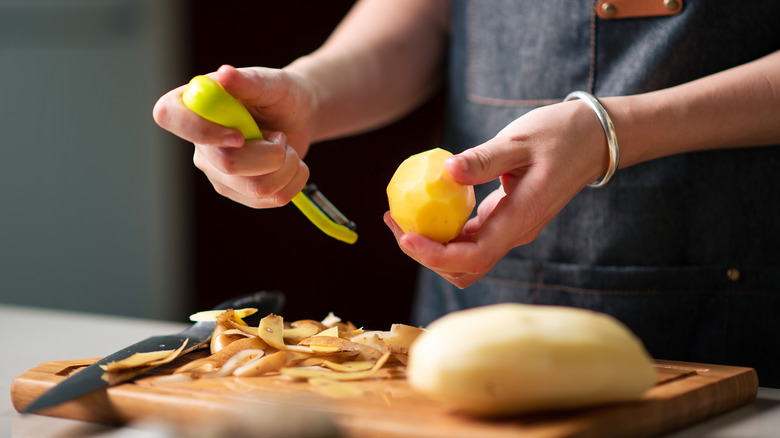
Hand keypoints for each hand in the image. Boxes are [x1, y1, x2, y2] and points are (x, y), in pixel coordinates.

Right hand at [153, 65, 314, 207]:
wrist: (300, 119)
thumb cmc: (282, 95)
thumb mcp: (272, 82)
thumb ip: (248, 81)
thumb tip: (225, 74)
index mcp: (197, 104)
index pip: (170, 117)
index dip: (201, 130)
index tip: (239, 135)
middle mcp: (201, 142)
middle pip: (228, 164)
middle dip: (271, 153)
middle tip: (280, 136)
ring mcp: (217, 171)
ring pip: (256, 188)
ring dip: (288, 167)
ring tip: (287, 148)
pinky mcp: (238, 191)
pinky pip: (270, 199)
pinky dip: (293, 182)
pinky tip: (290, 165)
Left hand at [385, 101, 610, 286]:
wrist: (596, 139)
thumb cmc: (561, 134)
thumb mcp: (519, 140)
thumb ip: (483, 159)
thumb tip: (445, 171)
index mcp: (521, 220)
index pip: (474, 256)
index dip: (436, 256)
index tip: (406, 238)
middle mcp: (516, 233)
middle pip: (464, 267)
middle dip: (425, 255)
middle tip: (394, 221)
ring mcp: (511, 230)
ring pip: (465, 257)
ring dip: (431, 245)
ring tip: (401, 216)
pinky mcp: (506, 220)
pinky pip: (470, 237)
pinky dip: (444, 230)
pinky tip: (424, 206)